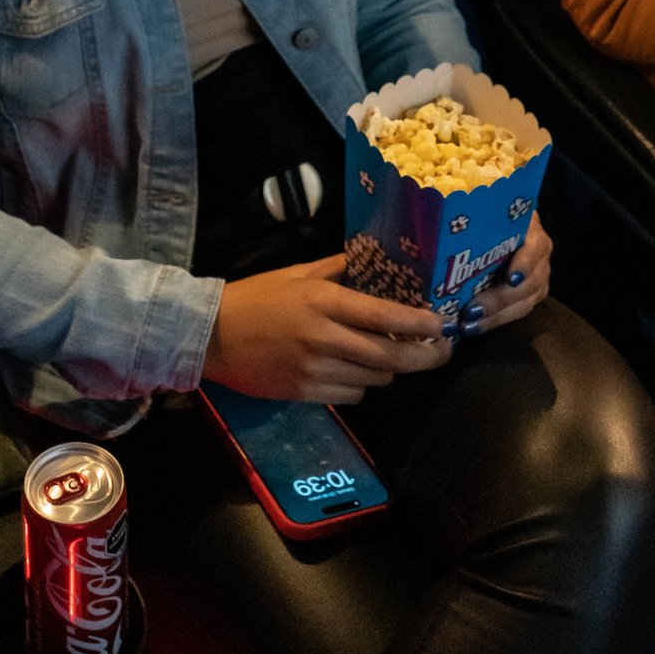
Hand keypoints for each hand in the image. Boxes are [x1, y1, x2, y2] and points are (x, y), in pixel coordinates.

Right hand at [204, 253, 450, 403]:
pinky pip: (353, 395)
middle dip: (424, 357)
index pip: (383, 316)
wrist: (212, 336)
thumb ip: (338, 268)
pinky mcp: (305, 394)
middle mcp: (323, 338)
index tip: (442, 325)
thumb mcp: (298, 274)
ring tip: (394, 357)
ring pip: (375, 380)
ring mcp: (315, 371)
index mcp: (322, 302)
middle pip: (389, 357)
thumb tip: (374, 258)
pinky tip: (357, 371)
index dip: (419, 323)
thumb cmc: (257, 298)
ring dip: (390, 371)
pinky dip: (363, 385)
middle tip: (442, 352)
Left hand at [457, 213, 552, 334]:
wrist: (495, 221)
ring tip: (469, 324)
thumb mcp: (482, 210)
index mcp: (530, 228)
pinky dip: (495, 321)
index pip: (536, 247)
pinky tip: (473, 326)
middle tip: (471, 310)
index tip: (510, 278)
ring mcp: (538, 276)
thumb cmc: (483, 212)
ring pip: (525, 302)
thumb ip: (471, 216)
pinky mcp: (531, 294)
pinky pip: (517, 312)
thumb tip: (439, 219)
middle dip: (500, 299)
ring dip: (496, 316)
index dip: (525, 264)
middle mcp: (539, 253)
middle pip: (530, 282)